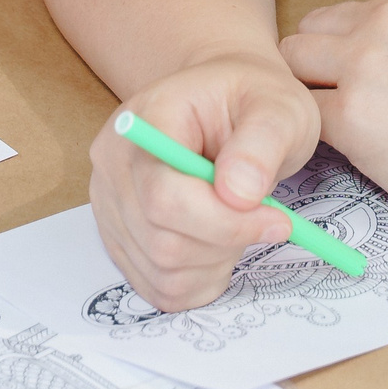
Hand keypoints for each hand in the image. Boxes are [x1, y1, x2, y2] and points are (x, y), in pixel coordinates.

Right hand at [89, 54, 319, 310]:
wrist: (226, 103)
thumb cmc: (251, 101)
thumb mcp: (277, 108)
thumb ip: (262, 144)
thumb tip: (239, 194)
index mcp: (146, 120)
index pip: (164, 195)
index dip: (223, 222)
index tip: (278, 220)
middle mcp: (113, 163)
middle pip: (160, 240)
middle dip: (226, 242)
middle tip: (266, 219)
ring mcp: (109, 203)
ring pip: (160, 270)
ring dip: (215, 263)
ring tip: (240, 223)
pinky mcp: (119, 236)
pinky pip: (157, 287)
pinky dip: (199, 280)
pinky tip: (220, 244)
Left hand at [282, 0, 387, 252]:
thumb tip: (360, 54)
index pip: (343, 15)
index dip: (345, 54)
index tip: (368, 86)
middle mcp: (386, 19)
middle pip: (308, 35)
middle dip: (317, 71)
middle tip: (345, 110)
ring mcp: (365, 65)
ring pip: (294, 69)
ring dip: (310, 98)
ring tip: (343, 132)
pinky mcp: (353, 118)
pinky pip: (306, 119)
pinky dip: (316, 138)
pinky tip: (350, 156)